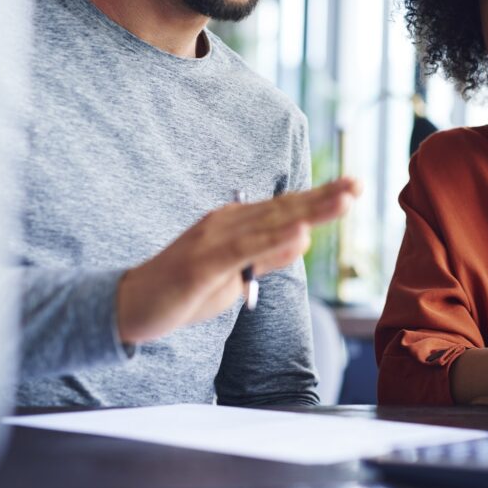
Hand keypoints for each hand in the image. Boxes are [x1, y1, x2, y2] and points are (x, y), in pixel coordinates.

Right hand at [116, 176, 360, 343]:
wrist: (128, 304)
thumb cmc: (182, 290)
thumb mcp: (234, 276)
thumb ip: (267, 257)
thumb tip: (304, 239)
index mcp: (235, 222)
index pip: (286, 207)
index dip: (320, 197)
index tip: (354, 187)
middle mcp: (226, 221)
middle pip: (284, 207)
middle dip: (325, 195)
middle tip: (360, 184)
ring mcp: (213, 239)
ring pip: (270, 222)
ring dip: (309, 210)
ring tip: (343, 199)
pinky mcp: (202, 262)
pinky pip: (244, 249)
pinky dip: (274, 239)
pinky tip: (300, 232)